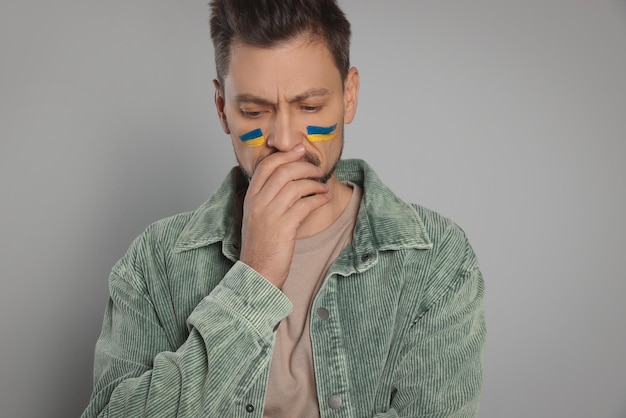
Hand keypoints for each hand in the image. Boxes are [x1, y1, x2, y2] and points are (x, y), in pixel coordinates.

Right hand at [239, 144, 330, 287]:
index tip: (300, 150)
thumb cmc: (261, 246)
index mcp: (250, 198)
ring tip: (323, 187)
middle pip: (283, 171)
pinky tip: (324, 199)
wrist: (256, 273)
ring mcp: (270, 215)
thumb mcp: (257, 217)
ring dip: (314, 184)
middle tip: (317, 169)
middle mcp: (258, 203)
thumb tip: (287, 180)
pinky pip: (305, 205)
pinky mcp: (284, 228)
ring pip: (296, 186)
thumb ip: (266, 198)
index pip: (266, 166)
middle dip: (304, 166)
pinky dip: (318, 199)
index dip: (285, 155)